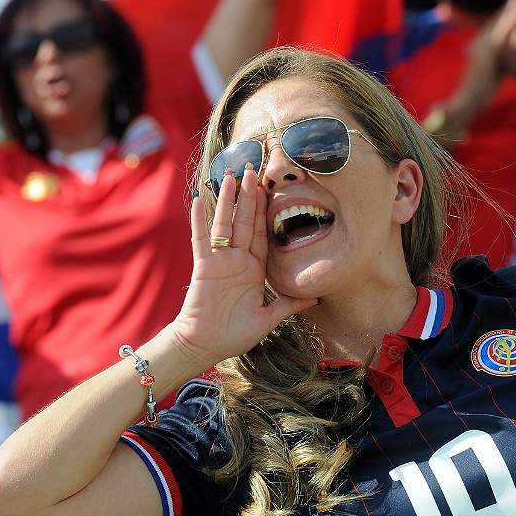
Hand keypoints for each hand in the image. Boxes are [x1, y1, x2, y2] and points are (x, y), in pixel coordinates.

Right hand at [169, 168, 317, 367]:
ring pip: (225, 224)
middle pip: (245, 221)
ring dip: (228, 200)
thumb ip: (289, 305)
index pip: (262, 233)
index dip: (265, 210)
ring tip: (231, 175)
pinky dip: (200, 220)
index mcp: (254, 269)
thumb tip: (315, 299)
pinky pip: (202, 239)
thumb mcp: (269, 318)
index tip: (268, 188)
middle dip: (250, 196)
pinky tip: (201, 199)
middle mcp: (237, 260)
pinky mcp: (204, 267)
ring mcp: (220, 261)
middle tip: (253, 169)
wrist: (206, 346)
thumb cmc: (234, 334)